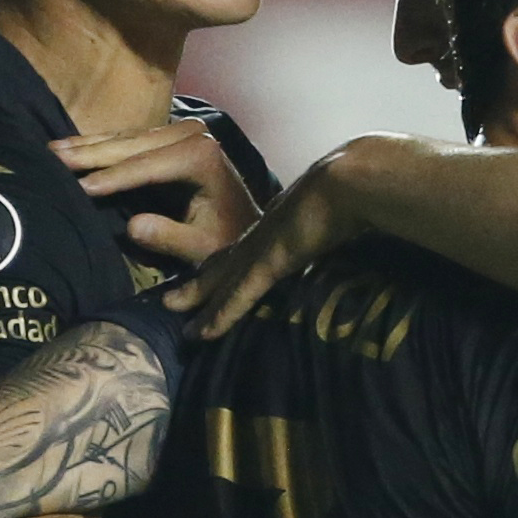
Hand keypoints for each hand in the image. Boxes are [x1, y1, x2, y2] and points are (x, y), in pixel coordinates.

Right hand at [59, 118, 264, 269]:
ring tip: (51, 148)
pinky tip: (72, 145)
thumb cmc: (224, 240)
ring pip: (126, 138)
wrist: (243, 222)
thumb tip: (133, 227)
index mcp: (200, 156)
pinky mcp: (171, 133)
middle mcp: (193, 134)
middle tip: (50, 156)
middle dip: (90, 153)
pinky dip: (101, 143)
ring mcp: (182, 129)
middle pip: (131, 146)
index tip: (78, 187)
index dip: (111, 178)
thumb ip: (170, 237)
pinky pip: (130, 137)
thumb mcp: (201, 247)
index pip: (145, 167)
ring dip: (88, 145)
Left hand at [178, 144, 382, 336]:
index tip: (206, 274)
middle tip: (171, 299)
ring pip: (220, 279)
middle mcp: (261, 234)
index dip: (223, 262)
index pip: (242, 246)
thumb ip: (320, 222)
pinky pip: (238, 296)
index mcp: (276, 223)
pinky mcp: (268, 263)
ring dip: (195, 297)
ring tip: (170, 310)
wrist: (348, 184)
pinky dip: (220, 315)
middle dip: (197, 282)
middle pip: (220, 261)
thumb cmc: (347, 190)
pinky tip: (201, 334)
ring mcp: (261, 248)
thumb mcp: (328, 207)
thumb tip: (323, 229)